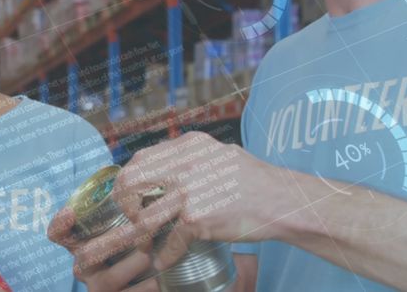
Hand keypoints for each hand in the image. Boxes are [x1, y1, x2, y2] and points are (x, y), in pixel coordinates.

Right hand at [47, 207, 158, 291]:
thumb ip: (120, 204)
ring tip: (152, 256)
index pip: (58, 234)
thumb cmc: (136, 245)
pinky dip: (143, 289)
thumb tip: (125, 169)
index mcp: (81, 244)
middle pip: (86, 255)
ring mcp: (99, 287)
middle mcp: (84, 267)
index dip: (60, 224)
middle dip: (113, 241)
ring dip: (132, 265)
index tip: (71, 212)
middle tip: (138, 230)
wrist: (142, 281)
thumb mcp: (125, 223)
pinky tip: (157, 281)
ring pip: (107, 280)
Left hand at [113, 132, 300, 270]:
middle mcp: (182, 165)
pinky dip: (165, 255)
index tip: (129, 197)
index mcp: (186, 146)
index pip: (139, 159)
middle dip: (125, 206)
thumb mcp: (217, 153)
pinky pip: (169, 242)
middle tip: (132, 220)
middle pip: (131, 183)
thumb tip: (162, 169)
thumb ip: (189, 157)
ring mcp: (187, 192)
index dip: (129, 181)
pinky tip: (164, 260)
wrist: (281, 201)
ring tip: (145, 245)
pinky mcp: (196, 218)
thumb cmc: (253, 180)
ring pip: (144, 218)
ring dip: (140, 237)